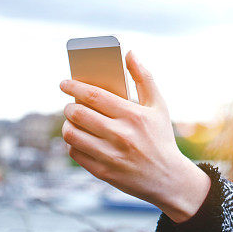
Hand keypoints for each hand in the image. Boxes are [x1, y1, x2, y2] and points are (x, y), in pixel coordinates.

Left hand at [60, 50, 208, 221]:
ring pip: (71, 133)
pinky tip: (79, 139)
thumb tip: (130, 53)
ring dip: (67, 124)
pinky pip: (75, 152)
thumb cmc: (161, 137)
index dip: (74, 86)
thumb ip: (145, 78)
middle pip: (78, 113)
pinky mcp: (103, 172)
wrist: (168, 178)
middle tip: (70, 104)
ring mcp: (111, 155)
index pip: (94, 96)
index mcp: (134, 115)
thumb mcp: (159, 107)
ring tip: (73, 121)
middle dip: (69, 106)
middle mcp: (121, 135)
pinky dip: (72, 143)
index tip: (64, 83)